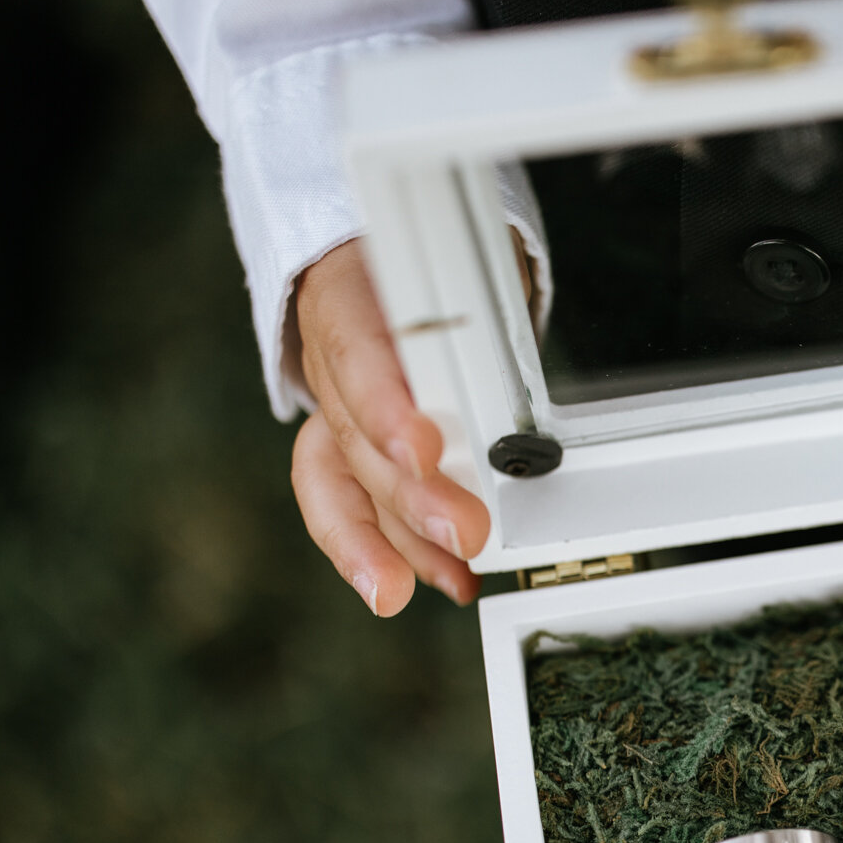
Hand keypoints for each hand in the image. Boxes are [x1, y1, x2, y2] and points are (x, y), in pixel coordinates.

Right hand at [289, 239, 490, 614]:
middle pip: (357, 437)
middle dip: (413, 497)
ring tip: (452, 580)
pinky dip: (397, 552)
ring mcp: (333, 410)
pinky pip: (354, 509)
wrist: (388, 262)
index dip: (384, 406)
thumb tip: (512, 394)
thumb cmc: (432, 265)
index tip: (422, 449)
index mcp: (351, 295)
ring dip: (397, 544)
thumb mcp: (466, 263)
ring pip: (345, 485)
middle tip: (469, 532)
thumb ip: (476, 318)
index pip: (355, 350)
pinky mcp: (346, 452)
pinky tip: (444, 578)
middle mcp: (331, 359)